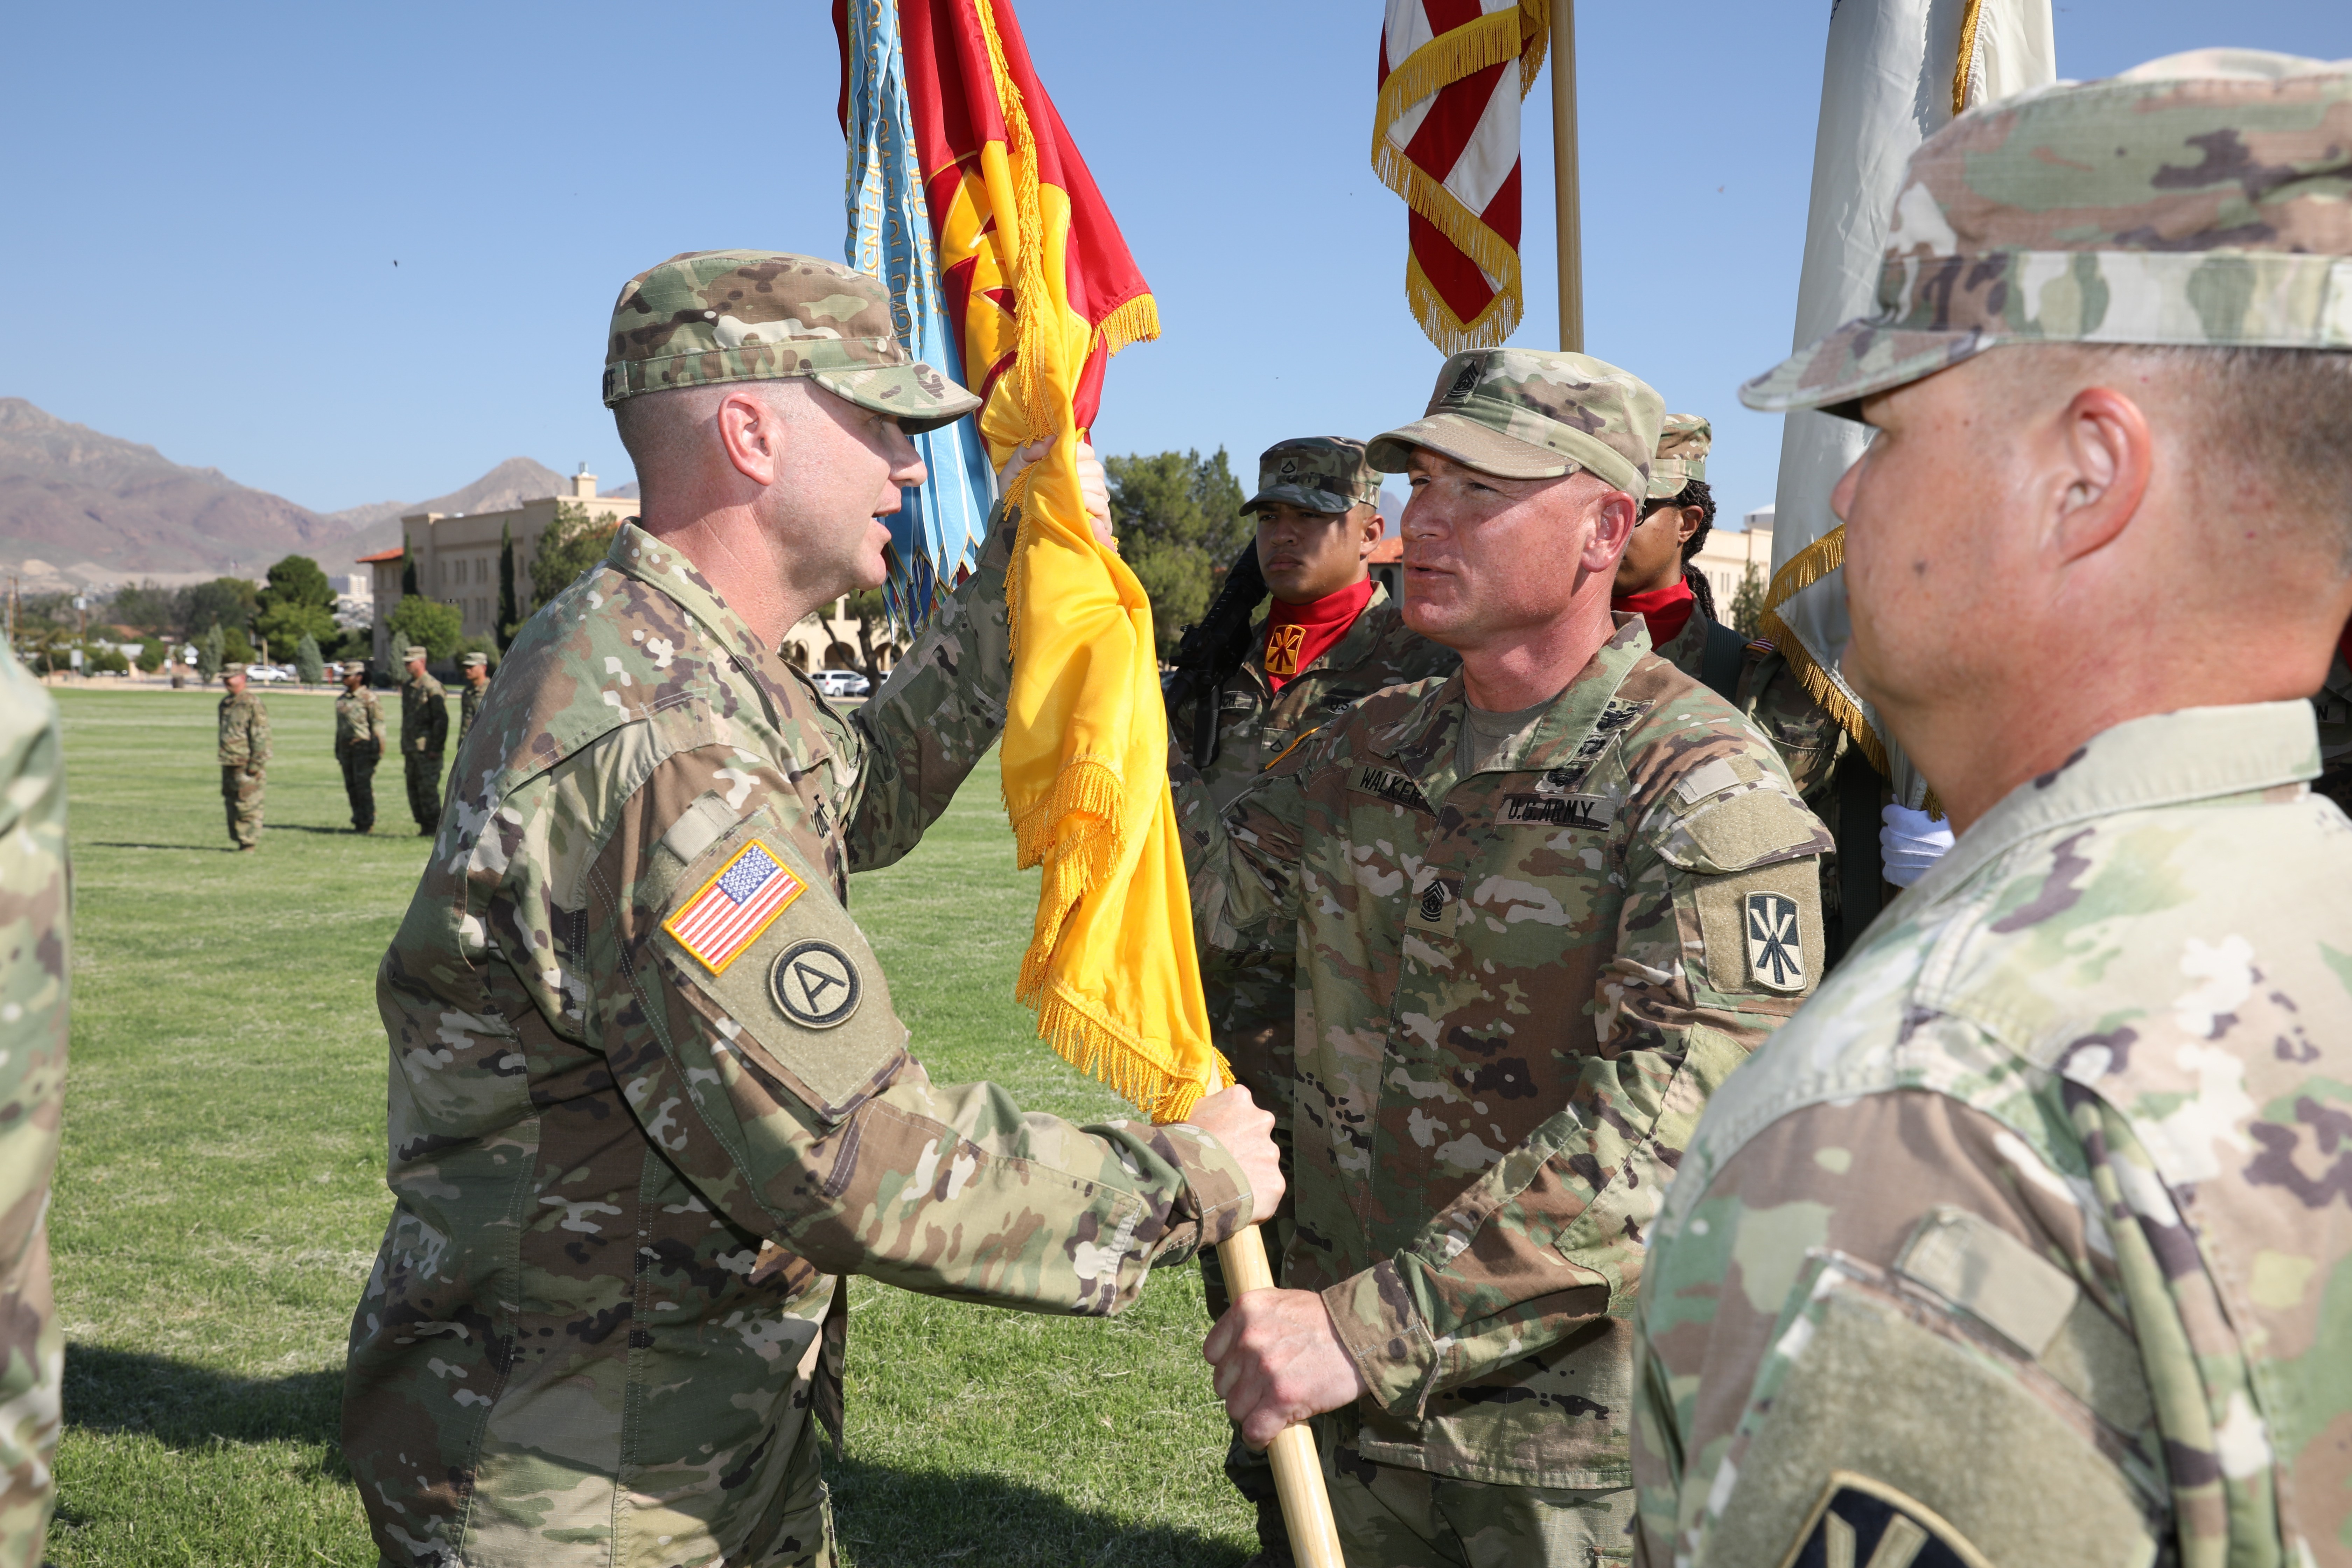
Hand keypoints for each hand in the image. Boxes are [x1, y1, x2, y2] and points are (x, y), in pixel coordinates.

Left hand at [999, 437, 1116, 552]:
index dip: (1076, 453)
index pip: (1086, 452)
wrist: (1014, 525)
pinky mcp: (1097, 522)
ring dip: (1084, 492)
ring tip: (1065, 501)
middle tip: (1059, 484)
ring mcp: (1093, 501)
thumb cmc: (1014, 495)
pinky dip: (1094, 511)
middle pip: (1096, 469)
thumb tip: (1050, 440)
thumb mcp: (1014, 470)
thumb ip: (1027, 450)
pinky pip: (1103, 511)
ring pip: (1100, 488)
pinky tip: (1082, 515)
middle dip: (1079, 473)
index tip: (1059, 461)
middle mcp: (1085, 481)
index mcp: (1070, 466)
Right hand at [1184, 1085, 1283, 1223]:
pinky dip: (1254, 1198)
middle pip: (1255, 1135)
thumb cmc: (1175, 1146)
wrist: (1185, 1181)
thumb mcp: (1181, 1117)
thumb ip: (1199, 1113)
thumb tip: (1197, 1117)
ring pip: (1262, 1163)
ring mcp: (1270, 1153)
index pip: (1239, 1109)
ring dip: (1249, 1173)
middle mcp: (1261, 1121)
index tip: (1214, 1141)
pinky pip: (1266, 1191)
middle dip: (1242, 1148)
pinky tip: (1234, 1202)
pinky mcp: (1275, 1183)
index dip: (1226, 1127)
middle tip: (1220, 1165)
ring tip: (1225, 1187)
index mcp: (1239, 1099)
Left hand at [1203, 1289, 1367, 1446]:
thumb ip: (1252, 1323)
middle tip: (1267, 1390)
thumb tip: (1232, 1354)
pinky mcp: (1281, 1397)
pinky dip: (1259, 1438)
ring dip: (1252, 1414)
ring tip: (1274, 1408)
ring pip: (1235, 1409)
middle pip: (1222, 1384)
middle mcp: (1249, 1337)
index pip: (1212, 1352)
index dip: (1230, 1367)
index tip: (1247, 1373)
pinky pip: (1254, 1430)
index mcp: (1245, 1309)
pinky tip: (1269, 1435)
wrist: (1362, 1336)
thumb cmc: (1325, 1322)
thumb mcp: (1280, 1304)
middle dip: (1242, 1391)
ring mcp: (1264, 1368)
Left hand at [1879, 802, 1955, 887]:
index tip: (1905, 817)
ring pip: (1886, 851)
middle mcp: (1895, 840)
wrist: (1963, 864)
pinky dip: (1897, 868)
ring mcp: (1894, 858)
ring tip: (1915, 851)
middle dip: (1897, 832)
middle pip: (1886, 832)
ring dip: (1897, 850)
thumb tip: (1897, 798)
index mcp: (1903, 821)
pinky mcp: (1897, 875)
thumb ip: (1916, 807)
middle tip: (1913, 836)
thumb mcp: (1939, 816)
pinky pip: (1889, 869)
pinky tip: (1911, 865)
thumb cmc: (1954, 837)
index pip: (1888, 812)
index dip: (1897, 813)